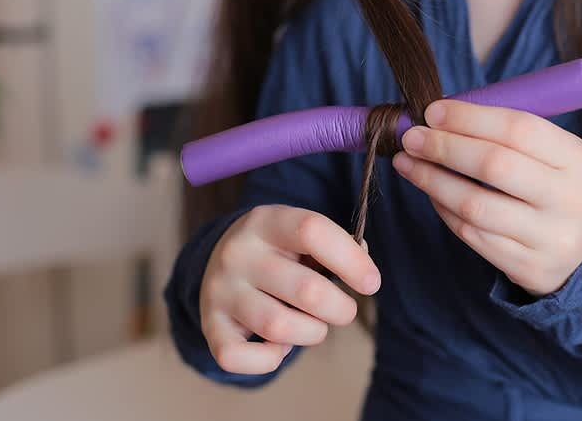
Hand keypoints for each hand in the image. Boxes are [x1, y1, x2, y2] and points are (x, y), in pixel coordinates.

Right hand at [200, 205, 380, 374]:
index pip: (312, 231)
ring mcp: (220, 289)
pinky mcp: (209, 325)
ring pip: (278, 326)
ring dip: (312, 333)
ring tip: (314, 326)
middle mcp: (239, 252)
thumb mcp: (302, 236)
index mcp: (267, 221)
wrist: (219, 260)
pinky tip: (279, 345)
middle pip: (306, 290)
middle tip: (344, 311)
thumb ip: (337, 248)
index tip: (372, 283)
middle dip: (340, 309)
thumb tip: (364, 274)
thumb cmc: (281, 252)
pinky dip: (269, 360)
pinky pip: (238, 358)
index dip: (351, 260)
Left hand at [392, 100, 581, 296]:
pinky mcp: (530, 268)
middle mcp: (569, 199)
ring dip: (432, 181)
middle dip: (444, 148)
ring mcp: (551, 238)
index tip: (432, 111)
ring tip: (407, 163)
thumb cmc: (554, 186)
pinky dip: (444, 210)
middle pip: (493, 166)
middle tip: (411, 137)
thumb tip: (439, 117)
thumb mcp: (553, 154)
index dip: (469, 118)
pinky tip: (431, 192)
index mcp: (577, 159)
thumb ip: (506, 134)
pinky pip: (473, 235)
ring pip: (475, 206)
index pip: (518, 129)